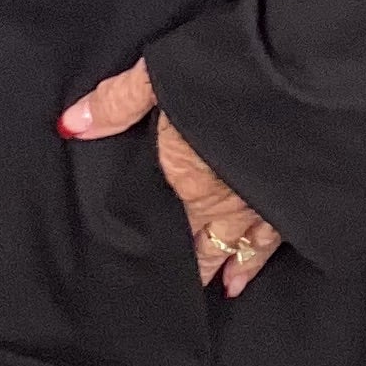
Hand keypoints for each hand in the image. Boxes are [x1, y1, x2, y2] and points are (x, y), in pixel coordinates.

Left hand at [58, 60, 281, 297]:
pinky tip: (242, 279)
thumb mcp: (160, 78)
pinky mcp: (287, 203)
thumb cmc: (225, 76)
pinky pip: (266, 244)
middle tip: (165, 288)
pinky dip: (252, 264)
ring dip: (213, 266)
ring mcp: (253, 206)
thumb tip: (69, 125)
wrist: (296, 80)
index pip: (156, 217)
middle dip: (181, 262)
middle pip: (192, 240)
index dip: (145, 235)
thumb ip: (116, 103)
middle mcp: (215, 202)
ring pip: (228, 248)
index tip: (132, 258)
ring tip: (202, 288)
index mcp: (180, 175)